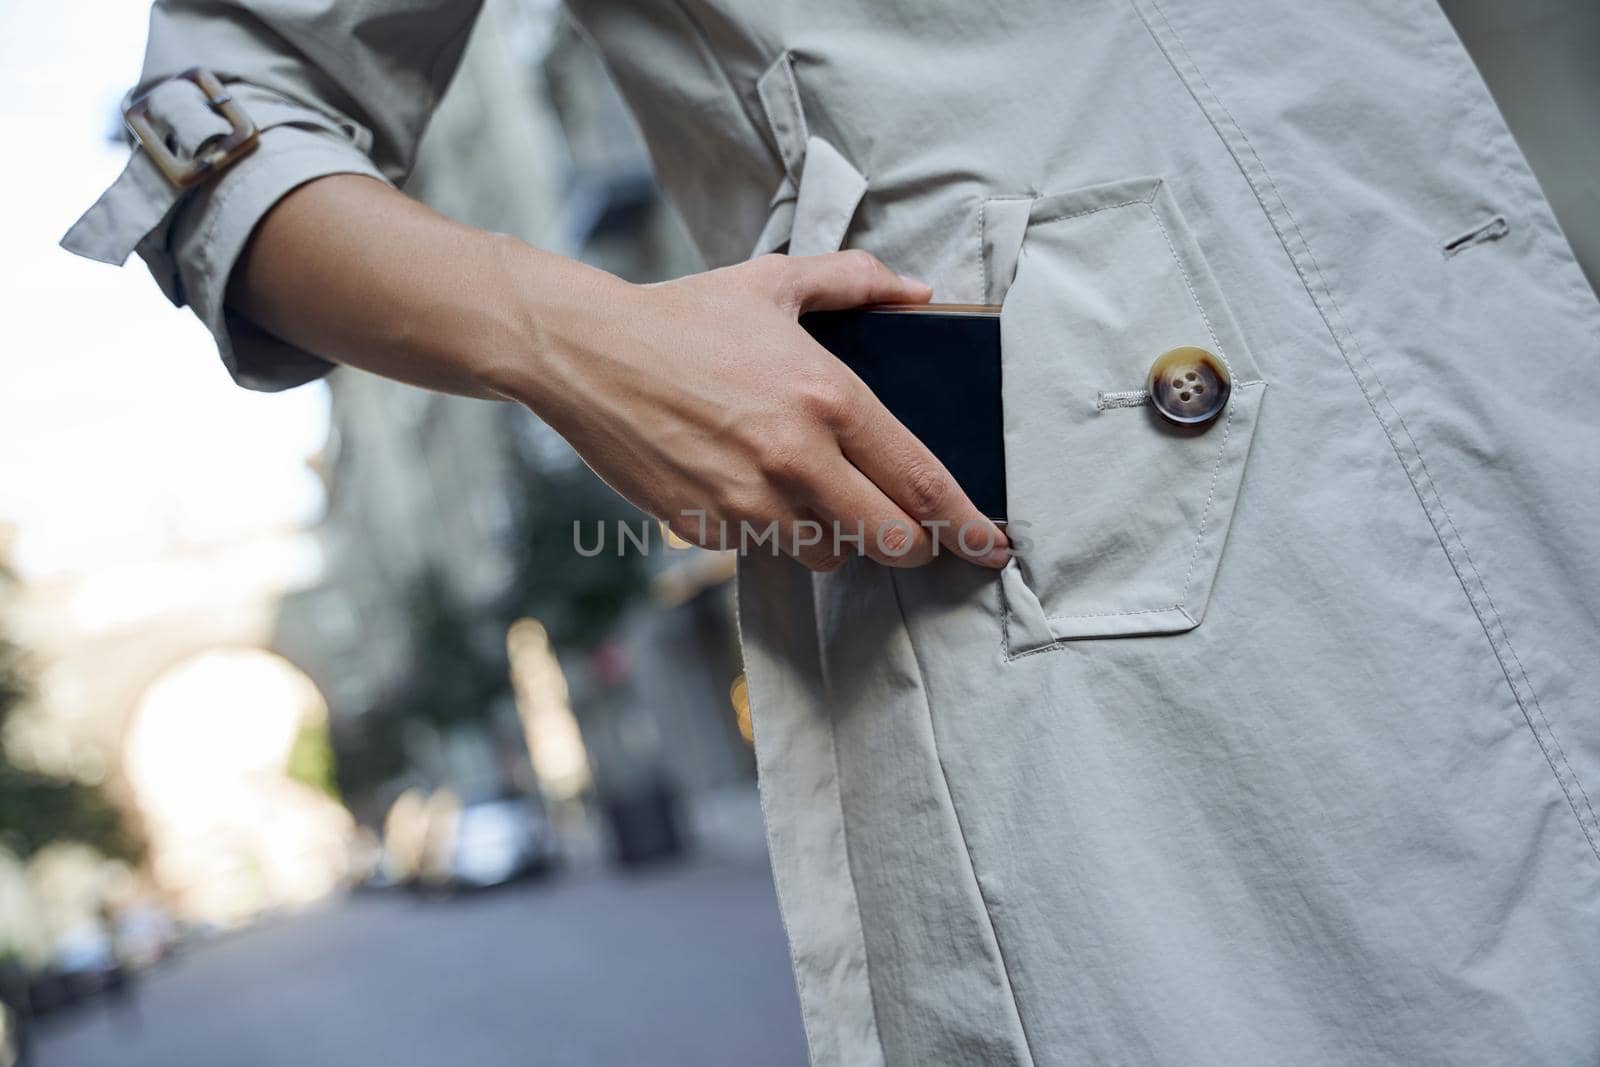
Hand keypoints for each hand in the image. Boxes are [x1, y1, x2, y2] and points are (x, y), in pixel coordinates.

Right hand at [521, 251, 1010, 571]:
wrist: (584, 352)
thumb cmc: (682, 316)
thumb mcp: (774, 282)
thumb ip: (855, 282)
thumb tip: (916, 293)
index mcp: (827, 397)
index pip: (920, 481)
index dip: (966, 524)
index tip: (992, 546)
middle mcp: (795, 458)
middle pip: (889, 541)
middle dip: (910, 544)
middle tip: (905, 530)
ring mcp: (747, 502)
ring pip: (827, 555)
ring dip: (832, 535)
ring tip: (805, 490)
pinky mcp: (704, 527)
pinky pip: (760, 552)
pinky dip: (766, 531)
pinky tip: (741, 486)